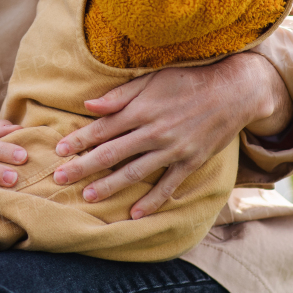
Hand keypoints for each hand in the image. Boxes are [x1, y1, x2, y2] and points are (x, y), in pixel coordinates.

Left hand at [51, 53, 292, 218]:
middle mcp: (154, 131)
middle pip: (111, 153)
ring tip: (88, 196)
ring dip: (109, 186)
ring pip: (134, 172)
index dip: (79, 140)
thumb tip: (89, 104)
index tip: (58, 150)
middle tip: (59, 178)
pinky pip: (168, 186)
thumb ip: (120, 94)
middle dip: (83, 167)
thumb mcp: (152, 79)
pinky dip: (151, 201)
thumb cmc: (188, 80)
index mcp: (142, 109)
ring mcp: (173, 150)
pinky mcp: (190, 162)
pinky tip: (134, 213)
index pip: (102, 128)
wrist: (234, 90)